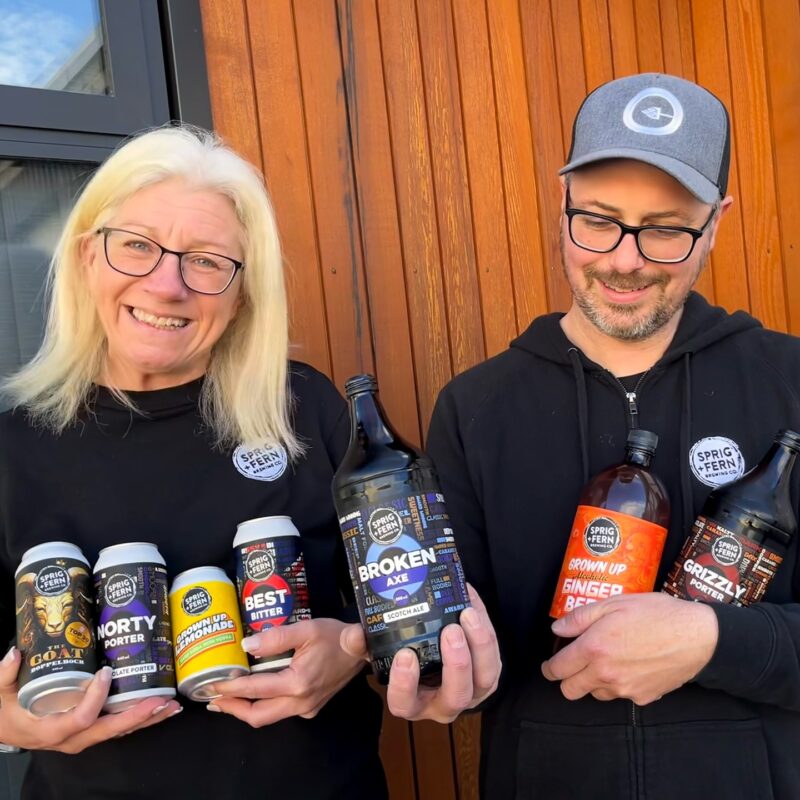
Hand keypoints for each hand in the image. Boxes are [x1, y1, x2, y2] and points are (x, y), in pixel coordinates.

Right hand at [0, 648, 181, 752]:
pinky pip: (118, 727)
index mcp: (52, 730)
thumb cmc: (4, 712)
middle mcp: (73, 738)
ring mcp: (84, 737)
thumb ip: (3, 675)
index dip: (96, 699)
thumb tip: (14, 652)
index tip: (106, 672)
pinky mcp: (90, 730)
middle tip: (163, 700)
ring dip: (147, 717)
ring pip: (119, 731)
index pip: (81, 718)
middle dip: (139, 715)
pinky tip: (159, 706)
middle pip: (111, 730)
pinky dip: (139, 717)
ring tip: (172, 704)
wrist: (4, 730)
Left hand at [208, 618, 363, 726]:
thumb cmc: (335, 636)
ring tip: (226, 698)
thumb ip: (276, 637)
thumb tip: (246, 645)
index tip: (212, 684)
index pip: (256, 689)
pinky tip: (254, 694)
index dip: (231, 687)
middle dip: (232, 708)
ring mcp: (307, 708)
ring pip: (268, 717)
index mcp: (298, 683)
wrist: (362, 650)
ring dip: (245, 709)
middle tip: (212, 698)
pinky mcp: (311, 707)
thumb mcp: (306, 629)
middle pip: (258, 715)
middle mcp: (300, 702)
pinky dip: (263, 706)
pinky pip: (280, 712)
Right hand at [340, 584, 500, 722]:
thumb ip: (360, 642)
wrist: (420, 651)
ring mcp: (469, 691)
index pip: (405, 703)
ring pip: (484, 679)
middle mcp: (441, 704)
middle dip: (457, 664)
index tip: (405, 655)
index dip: (406, 684)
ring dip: (480, 646)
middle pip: (455, 696)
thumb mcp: (373, 649)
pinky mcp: (486, 673)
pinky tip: (472, 601)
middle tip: (451, 630)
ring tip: (469, 613)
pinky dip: (486, 628)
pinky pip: (493, 656)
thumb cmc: (395, 654)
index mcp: (410, 702)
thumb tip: (353, 634)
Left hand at [541, 592, 718, 704]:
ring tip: (605, 661)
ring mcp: (625, 689)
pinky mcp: (643, 697)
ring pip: (595, 695)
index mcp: (594, 649)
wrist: (697, 636)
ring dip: (593, 682)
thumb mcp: (614, 604)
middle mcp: (606, 674)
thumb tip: (557, 628)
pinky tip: (629, 666)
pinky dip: (618, 685)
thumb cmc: (655, 614)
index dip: (549, 668)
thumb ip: (580, 617)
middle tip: (572, 666)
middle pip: (571, 691)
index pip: (559, 669)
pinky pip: (621, 696)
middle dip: (566, 680)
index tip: (550, 665)